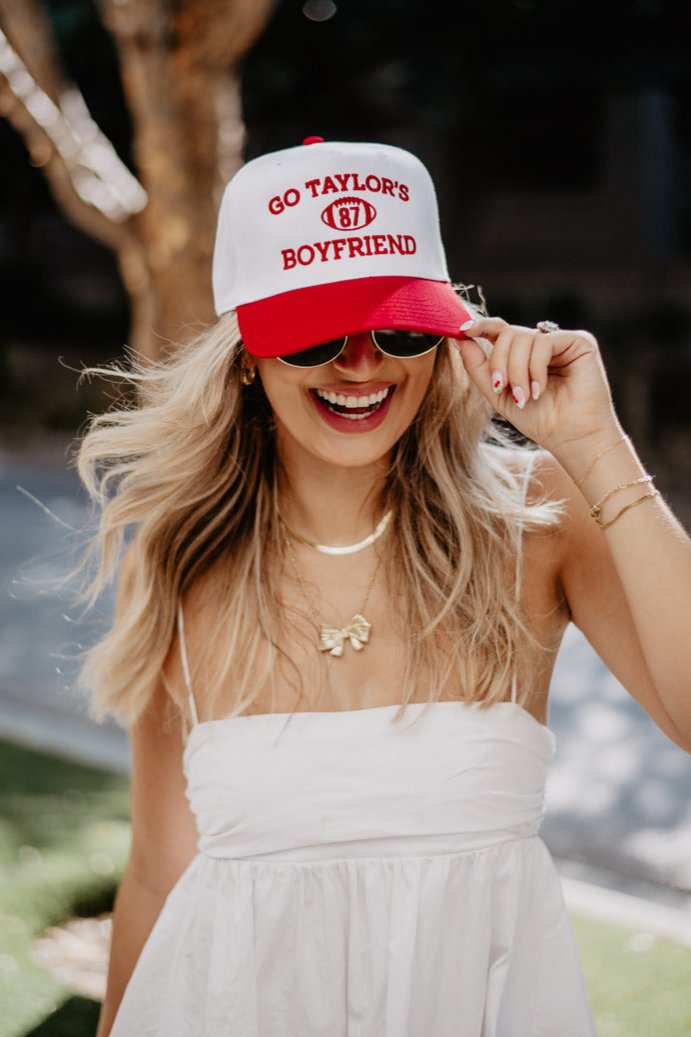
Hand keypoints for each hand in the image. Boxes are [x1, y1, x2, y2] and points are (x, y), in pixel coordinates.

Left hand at [455, 317, 620, 455]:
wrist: (571, 438)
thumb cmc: (540, 420)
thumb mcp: (499, 394)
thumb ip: (479, 367)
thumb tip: (459, 338)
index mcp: (525, 353)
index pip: (500, 330)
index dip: (481, 326)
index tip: (462, 330)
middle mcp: (543, 343)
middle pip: (507, 333)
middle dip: (499, 362)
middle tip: (501, 388)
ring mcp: (561, 341)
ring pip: (523, 337)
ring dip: (517, 371)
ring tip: (525, 396)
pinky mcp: (579, 341)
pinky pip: (543, 342)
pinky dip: (535, 368)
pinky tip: (540, 389)